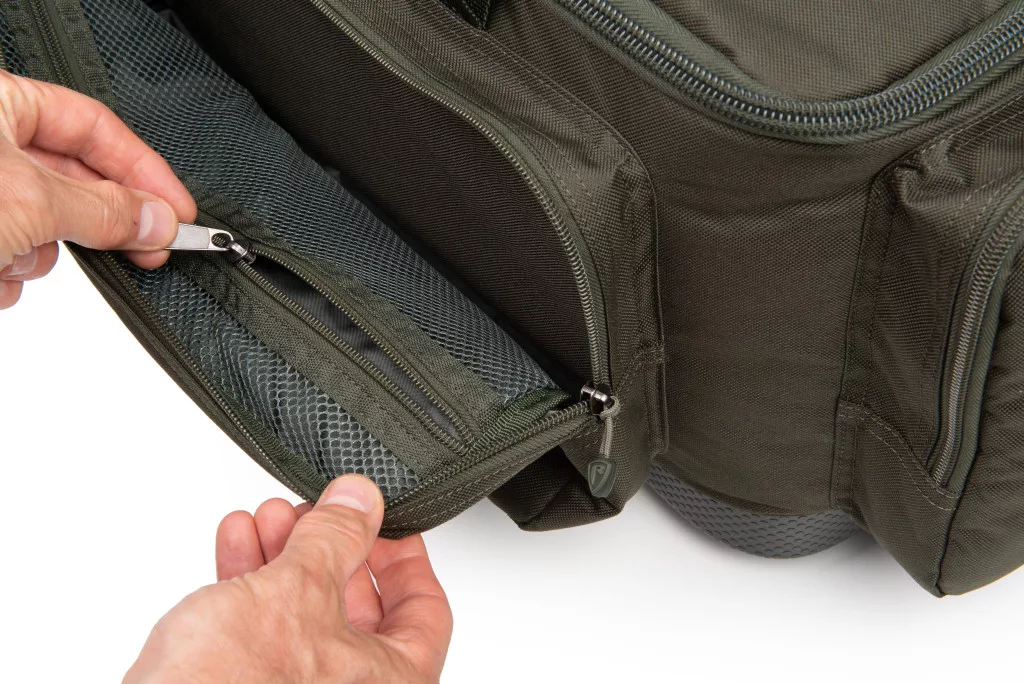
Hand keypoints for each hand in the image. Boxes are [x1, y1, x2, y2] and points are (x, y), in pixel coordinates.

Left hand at [0, 72, 195, 308]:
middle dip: (98, 223)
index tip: (179, 210)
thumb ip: (104, 211)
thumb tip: (158, 220)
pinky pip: (12, 255)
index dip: (144, 170)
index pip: (94, 126)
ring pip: (43, 227)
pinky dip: (6, 273)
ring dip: (36, 255)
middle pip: (75, 182)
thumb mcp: (31, 200)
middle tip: (149, 248)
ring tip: (10, 259)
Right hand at [124, 475, 453, 682]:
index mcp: (392, 683)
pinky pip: (266, 628)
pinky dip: (253, 582)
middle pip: (359, 607)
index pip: (426, 613)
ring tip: (270, 517)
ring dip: (287, 555)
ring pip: (306, 612)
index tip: (387, 522)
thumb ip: (336, 536)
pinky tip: (239, 542)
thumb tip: (360, 501)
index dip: (406, 559)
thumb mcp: (298, 589)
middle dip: (331, 547)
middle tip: (317, 512)